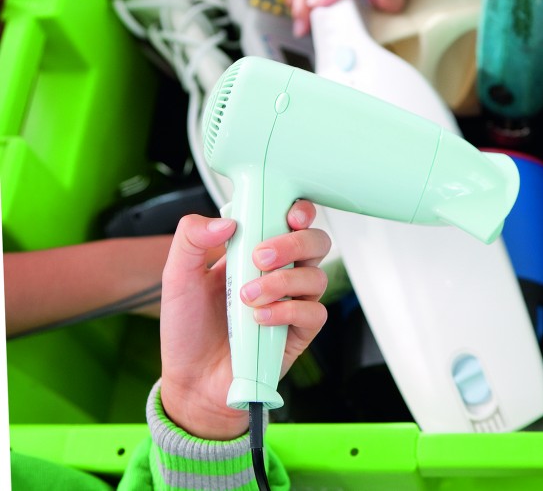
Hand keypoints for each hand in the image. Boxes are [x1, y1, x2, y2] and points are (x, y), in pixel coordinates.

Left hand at [159, 200, 329, 439]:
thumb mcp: (177, 276)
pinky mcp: (299, 332)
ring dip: (282, 282)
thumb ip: (191, 238)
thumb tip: (226, 221)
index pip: (292, 220)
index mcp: (256, 250)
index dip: (300, 210)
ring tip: (247, 297)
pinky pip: (314, 313)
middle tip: (260, 257)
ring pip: (317, 277)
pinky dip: (287, 312)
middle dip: (294, 243)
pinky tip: (259, 319)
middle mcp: (281, 273)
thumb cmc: (189, 328)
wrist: (191, 379)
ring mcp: (293, 302)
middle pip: (316, 242)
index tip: (289, 213)